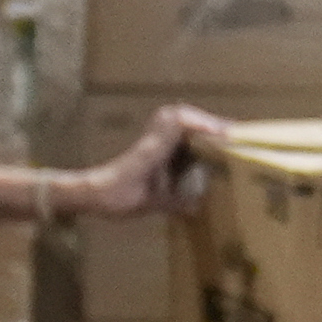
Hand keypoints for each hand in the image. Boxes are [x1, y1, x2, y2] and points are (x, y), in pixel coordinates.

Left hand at [68, 100, 222, 218]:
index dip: (204, 123)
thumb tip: (197, 205)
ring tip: (220, 137)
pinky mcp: (147, 150)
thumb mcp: (148, 202)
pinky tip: (198, 149)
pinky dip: (187, 135)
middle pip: (180, 116)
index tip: (226, 133)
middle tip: (231, 132)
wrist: (91, 193)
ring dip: (197, 125)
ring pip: (175, 122)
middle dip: (207, 121)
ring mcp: (149, 143)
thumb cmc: (115, 196)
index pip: (180, 121)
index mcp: (154, 148)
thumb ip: (173, 202)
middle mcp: (153, 140)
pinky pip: (170, 133)